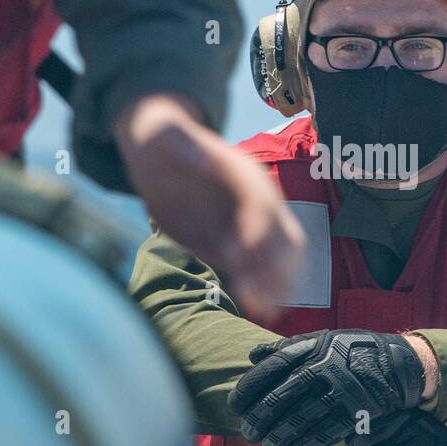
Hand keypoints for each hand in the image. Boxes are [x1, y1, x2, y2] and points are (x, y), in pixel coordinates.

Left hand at [114, 93, 304, 320]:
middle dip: (276, 266)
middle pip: (284, 234)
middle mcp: (257, 201)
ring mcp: (251, 224)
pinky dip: (263, 289)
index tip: (241, 256)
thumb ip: (179, 143)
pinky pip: (260, 269)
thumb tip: (201, 159)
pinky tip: (255, 308)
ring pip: (283, 256)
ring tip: (263, 310)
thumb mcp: (162, 134)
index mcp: (243, 174)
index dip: (257, 231)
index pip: (262, 205)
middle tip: (259, 296)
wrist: (162, 154)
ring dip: (277, 283)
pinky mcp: (237, 243)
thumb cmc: (161, 140)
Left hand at [226, 329, 429, 445]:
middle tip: (248, 431)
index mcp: (314, 347)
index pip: (274, 366)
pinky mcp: (356, 411)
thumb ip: (288, 347)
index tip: (235, 401)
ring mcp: (341, 391)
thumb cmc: (354, 351)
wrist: (398, 365)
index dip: (251, 385)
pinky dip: (308, 443)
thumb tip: (253, 354)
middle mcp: (326, 368)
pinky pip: (327, 432)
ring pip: (303, 418)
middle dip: (261, 417)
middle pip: (284, 396)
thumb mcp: (323, 339)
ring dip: (281, 435)